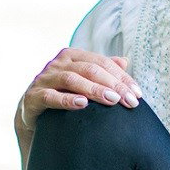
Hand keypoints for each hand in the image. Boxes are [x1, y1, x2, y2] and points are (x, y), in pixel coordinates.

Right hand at [16, 49, 141, 133]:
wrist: (33, 114)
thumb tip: (125, 61)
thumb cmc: (62, 95)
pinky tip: (82, 104)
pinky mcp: (33, 96)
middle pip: (90, 69)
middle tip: (129, 100)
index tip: (137, 93)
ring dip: (94, 90)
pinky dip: (67, 100)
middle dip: (112, 85)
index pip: (102, 63)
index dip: (121, 77)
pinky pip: (51, 96)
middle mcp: (58, 63)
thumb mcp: (83, 82)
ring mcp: (44, 78)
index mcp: (72, 56)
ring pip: (72, 79)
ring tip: (112, 101)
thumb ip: (101, 71)